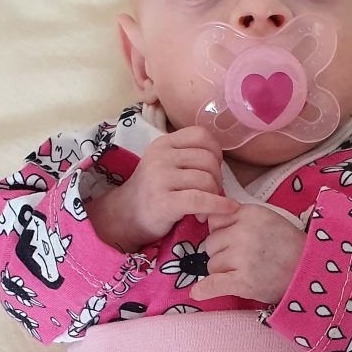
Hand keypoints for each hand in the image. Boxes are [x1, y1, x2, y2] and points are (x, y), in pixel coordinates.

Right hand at [86, 125, 236, 249]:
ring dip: (215, 196)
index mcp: (163, 143)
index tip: (214, 168)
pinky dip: (218, 205)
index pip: (201, 135)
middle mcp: (161, 157)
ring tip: (205, 207)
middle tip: (212, 192)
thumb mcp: (165, 163)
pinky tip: (226, 209)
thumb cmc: (153, 191)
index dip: (215, 151)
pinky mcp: (164, 201)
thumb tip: (220, 159)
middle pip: (208, 159)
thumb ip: (187, 155)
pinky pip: (201, 200)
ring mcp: (160, 178)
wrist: (125, 216)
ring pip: (206, 180)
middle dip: (218, 178)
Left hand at [191, 203, 304, 304]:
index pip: (215, 221)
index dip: (222, 233)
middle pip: (210, 243)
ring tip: (248, 271)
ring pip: (212, 264)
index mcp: (250, 213)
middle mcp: (244, 232)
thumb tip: (206, 217)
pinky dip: (205, 290)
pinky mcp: (244, 281)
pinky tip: (198, 293)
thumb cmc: (287, 246)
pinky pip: (214, 284)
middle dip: (221, 253)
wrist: (311, 270)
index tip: (235, 241)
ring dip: (223, 271)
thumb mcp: (266, 219)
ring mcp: (243, 257)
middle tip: (245, 259)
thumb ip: (239, 217)